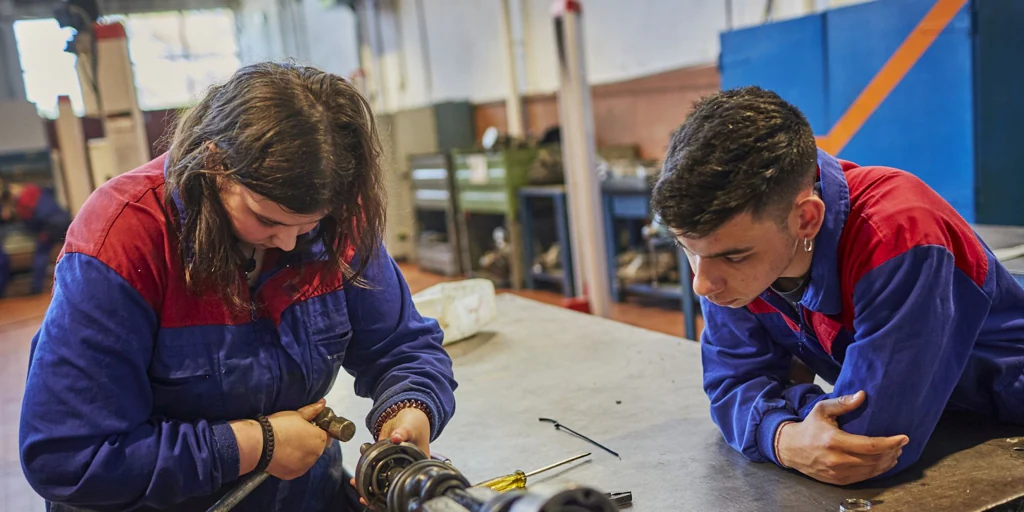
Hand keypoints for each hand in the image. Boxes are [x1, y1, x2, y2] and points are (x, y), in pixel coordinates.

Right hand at [266, 399, 332, 479]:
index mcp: (320, 439)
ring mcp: (305, 466)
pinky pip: (297, 467)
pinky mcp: (293, 474)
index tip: (310, 428)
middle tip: (296, 435)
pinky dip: (293, 462)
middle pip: (318, 447)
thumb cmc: (278, 427)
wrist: (260, 444)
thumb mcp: (297, 414)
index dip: (319, 430)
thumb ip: (313, 410)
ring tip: (287, 444)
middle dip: (310, 441)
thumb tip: (322, 404)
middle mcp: (316, 455)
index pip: (327, 435)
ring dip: (302, 453)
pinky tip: (283, 454)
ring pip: (308, 458)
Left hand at [349, 408, 430, 507]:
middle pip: (393, 485)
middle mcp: (406, 467)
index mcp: (418, 464)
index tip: (383, 495)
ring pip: (381, 479)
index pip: (409, 482)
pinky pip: (374, 468)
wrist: (405, 412)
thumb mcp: (411, 427)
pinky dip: (365, 472)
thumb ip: (403, 432)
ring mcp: (394, 464)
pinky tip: (355, 476)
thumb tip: (396, 437)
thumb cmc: (415, 421)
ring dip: (368, 483)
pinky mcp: (383, 458)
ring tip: (355, 483)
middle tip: (363, 494)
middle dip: (378, 492)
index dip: (396, 491)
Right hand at [776, 391, 908, 484]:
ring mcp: (838, 473)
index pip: (870, 445)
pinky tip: (883, 463)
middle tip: (901, 443)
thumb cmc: (809, 427)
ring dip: (887, 462)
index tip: (903, 437)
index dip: (890, 443)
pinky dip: (877, 471)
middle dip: (892, 452)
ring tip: (896, 452)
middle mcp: (837, 460)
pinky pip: (864, 478)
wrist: (790, 448)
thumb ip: (842, 403)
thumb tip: (862, 395)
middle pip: (874, 459)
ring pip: (871, 470)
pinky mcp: (838, 480)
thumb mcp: (822, 410)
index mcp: (834, 441)